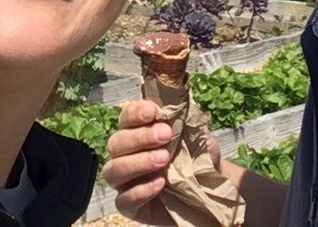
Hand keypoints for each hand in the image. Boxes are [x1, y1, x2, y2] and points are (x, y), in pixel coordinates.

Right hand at [101, 100, 223, 222]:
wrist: (205, 189)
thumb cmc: (194, 158)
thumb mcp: (196, 138)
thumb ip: (189, 126)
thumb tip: (185, 113)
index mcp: (137, 132)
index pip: (126, 118)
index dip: (135, 112)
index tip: (152, 111)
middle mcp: (124, 155)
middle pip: (116, 143)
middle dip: (139, 137)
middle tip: (165, 135)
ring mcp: (124, 181)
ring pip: (113, 170)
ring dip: (138, 162)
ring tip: (163, 159)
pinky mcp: (129, 206)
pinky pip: (124, 200)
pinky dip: (140, 191)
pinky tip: (160, 183)